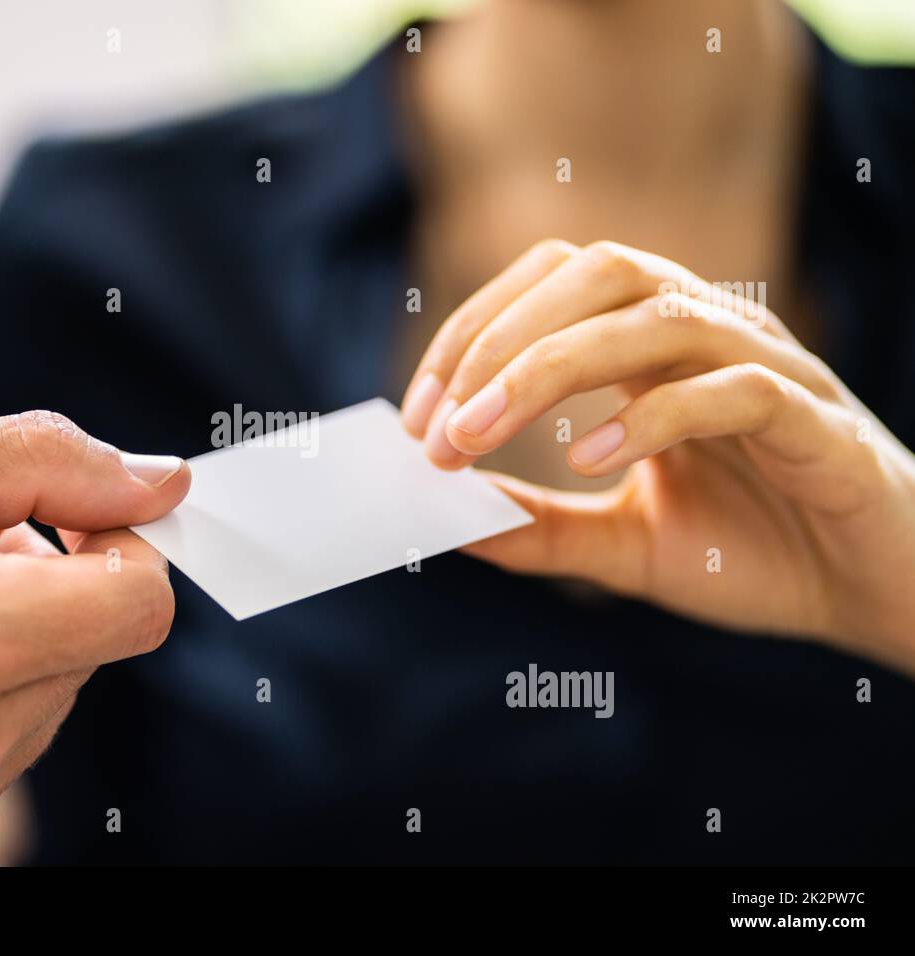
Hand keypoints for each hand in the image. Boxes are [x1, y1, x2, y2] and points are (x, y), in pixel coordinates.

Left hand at [401, 239, 914, 672]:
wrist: (871, 595)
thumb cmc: (755, 555)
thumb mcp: (623, 544)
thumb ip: (540, 527)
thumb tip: (448, 519)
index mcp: (658, 348)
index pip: (553, 286)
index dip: (473, 333)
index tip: (416, 418)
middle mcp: (711, 335)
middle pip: (599, 271)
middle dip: (501, 337)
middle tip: (439, 423)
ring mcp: (769, 368)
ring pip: (659, 314)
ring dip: (552, 366)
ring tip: (481, 432)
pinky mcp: (817, 421)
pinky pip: (735, 388)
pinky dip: (653, 416)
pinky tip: (591, 464)